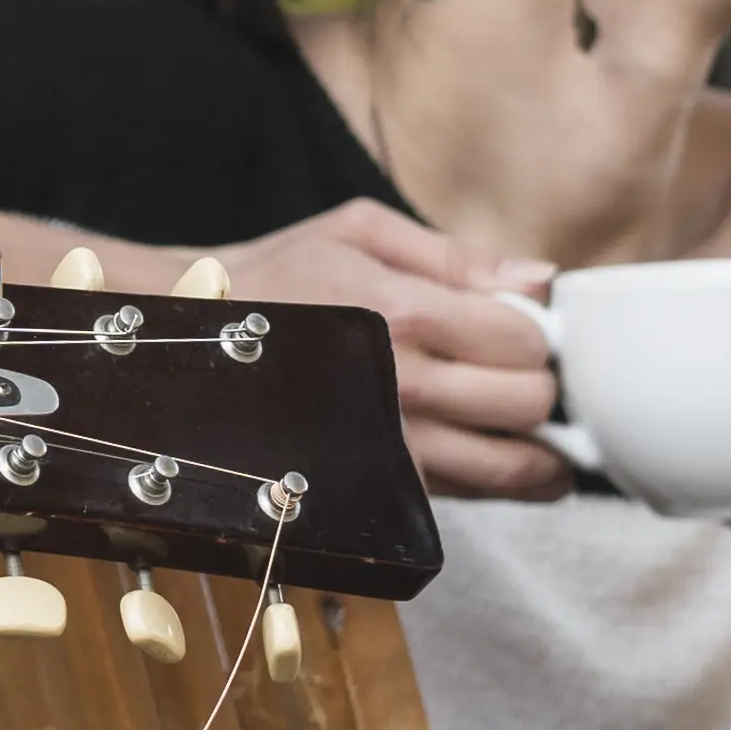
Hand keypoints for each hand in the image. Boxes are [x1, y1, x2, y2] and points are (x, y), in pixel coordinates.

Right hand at [208, 198, 565, 498]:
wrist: (189, 341)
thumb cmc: (276, 276)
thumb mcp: (358, 232)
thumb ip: (454, 255)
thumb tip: (540, 279)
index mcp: (405, 314)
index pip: (526, 341)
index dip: (538, 333)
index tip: (522, 328)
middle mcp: (404, 388)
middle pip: (529, 404)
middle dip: (539, 386)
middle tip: (521, 372)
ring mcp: (391, 446)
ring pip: (511, 469)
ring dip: (537, 451)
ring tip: (528, 427)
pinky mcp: (377, 485)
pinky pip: (466, 497)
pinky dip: (494, 480)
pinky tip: (487, 452)